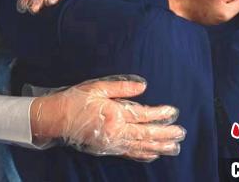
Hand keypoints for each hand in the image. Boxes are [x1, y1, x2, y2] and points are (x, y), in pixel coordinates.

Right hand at [30, 75, 184, 160]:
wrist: (57, 119)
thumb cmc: (76, 100)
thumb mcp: (97, 88)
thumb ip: (122, 88)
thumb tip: (143, 86)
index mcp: (115, 114)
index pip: (143, 114)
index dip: (160, 114)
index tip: (174, 112)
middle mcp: (116, 131)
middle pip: (146, 134)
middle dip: (165, 134)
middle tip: (181, 133)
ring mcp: (113, 142)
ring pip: (141, 146)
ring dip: (159, 147)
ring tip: (174, 147)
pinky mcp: (108, 149)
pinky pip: (130, 153)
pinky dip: (143, 154)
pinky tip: (153, 154)